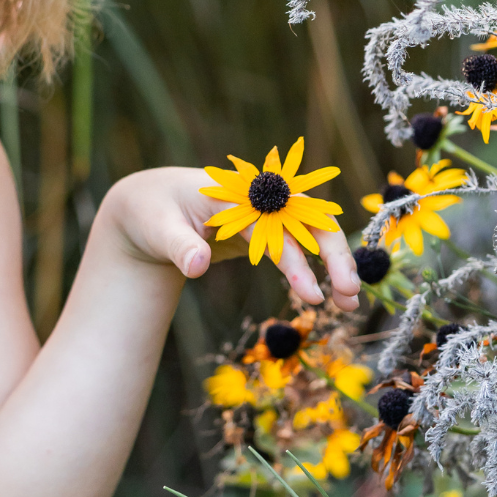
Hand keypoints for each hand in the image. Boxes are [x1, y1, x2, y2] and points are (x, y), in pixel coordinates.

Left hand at [104, 167, 360, 315]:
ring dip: (333, 263)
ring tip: (350, 303)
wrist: (146, 207)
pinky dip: (314, 268)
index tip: (311, 295)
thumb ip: (179, 246)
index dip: (296, 260)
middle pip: (308, 221)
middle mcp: (256, 198)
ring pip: (310, 234)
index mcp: (233, 193)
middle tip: (351, 295)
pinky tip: (328, 295)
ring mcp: (262, 213)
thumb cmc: (149, 214)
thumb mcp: (156, 229)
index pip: (276, 226)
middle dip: (334, 256)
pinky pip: (297, 246)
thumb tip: (197, 267)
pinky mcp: (262, 230)